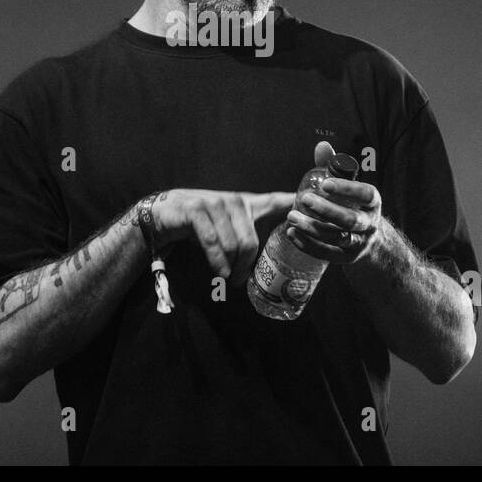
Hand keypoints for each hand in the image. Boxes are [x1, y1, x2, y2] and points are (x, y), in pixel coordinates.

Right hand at [149, 189, 295, 282]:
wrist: (165, 214)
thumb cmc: (201, 224)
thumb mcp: (228, 225)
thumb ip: (250, 233)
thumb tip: (273, 257)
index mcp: (247, 204)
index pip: (277, 201)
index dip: (296, 203)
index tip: (315, 207)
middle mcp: (235, 200)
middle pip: (251, 241)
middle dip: (245, 266)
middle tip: (238, 280)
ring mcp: (216, 203)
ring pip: (233, 245)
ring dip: (229, 268)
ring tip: (226, 277)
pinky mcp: (197, 210)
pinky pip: (212, 242)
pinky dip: (216, 262)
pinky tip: (218, 272)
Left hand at [286, 141, 382, 264]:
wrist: (368, 239)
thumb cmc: (353, 204)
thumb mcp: (349, 185)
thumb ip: (334, 166)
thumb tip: (322, 145)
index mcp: (373, 203)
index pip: (366, 195)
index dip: (347, 189)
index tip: (325, 183)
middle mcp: (369, 224)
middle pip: (350, 221)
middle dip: (327, 211)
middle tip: (304, 199)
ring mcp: (358, 243)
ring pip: (337, 238)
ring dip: (312, 228)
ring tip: (291, 217)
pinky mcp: (346, 258)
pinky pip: (327, 254)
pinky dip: (308, 245)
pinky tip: (292, 233)